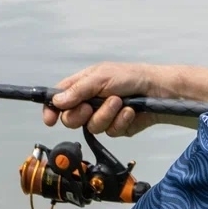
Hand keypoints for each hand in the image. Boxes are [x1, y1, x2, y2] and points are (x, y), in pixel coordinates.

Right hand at [42, 62, 160, 136]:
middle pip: (70, 119)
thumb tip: (56, 102)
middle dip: (80, 114)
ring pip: (91, 127)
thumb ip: (78, 91)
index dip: (51, 110)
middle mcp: (88, 103)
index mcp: (81, 86)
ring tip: (120, 103)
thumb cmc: (129, 77)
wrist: (158, 91)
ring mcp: (102, 117)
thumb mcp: (101, 77)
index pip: (58, 99)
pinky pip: (111, 131)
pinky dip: (121, 120)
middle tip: (91, 107)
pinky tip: (129, 111)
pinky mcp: (116, 128)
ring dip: (106, 114)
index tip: (50, 120)